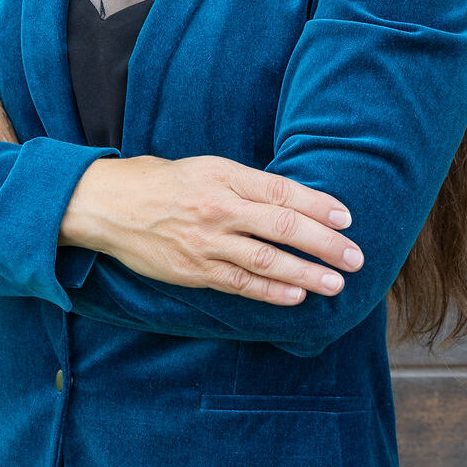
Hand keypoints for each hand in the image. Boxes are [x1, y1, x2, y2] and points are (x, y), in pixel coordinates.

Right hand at [60, 154, 363, 305]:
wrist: (111, 204)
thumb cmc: (165, 181)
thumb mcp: (208, 168)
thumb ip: (247, 184)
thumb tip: (295, 199)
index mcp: (225, 176)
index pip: (282, 191)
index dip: (319, 205)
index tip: (347, 218)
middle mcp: (219, 208)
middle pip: (283, 226)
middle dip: (324, 244)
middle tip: (355, 257)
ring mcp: (206, 242)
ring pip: (266, 261)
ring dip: (305, 274)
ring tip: (334, 284)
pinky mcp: (193, 271)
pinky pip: (239, 284)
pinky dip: (270, 293)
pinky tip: (296, 298)